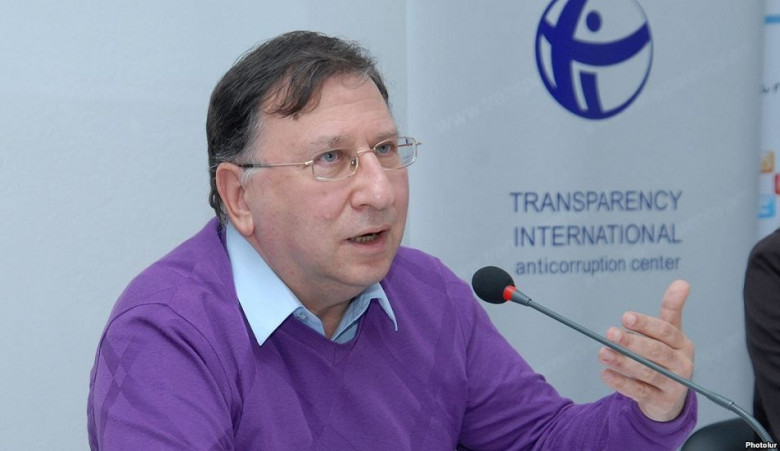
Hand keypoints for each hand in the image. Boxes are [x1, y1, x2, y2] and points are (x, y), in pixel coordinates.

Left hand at [598, 280, 693, 421]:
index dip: (646, 324)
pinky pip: (640, 392)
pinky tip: (605, 374)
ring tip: (602, 352)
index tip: (625, 317)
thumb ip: (672, 309)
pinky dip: (622, 383)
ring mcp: (673, 386)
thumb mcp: (670, 334)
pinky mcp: (661, 403)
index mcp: (683, 345)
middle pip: (656, 352)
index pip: (666, 332)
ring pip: (647, 372)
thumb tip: (682, 282)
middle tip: (610, 333)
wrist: (670, 398)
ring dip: (623, 362)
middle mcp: (682, 365)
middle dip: (632, 342)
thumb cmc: (666, 357)